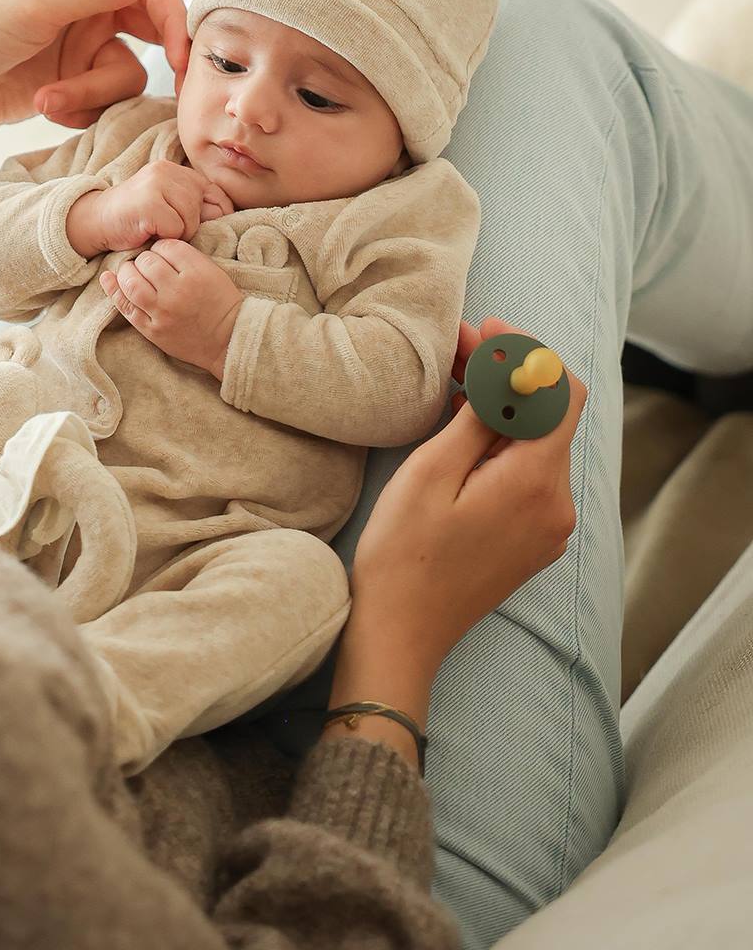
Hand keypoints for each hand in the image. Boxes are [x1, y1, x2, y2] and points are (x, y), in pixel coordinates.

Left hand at [0, 0, 190, 169]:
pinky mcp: (72, 81)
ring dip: (90, 94)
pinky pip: (104, 100)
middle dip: (146, 64)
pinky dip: (80, 109)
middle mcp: (88, 2)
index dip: (172, 21)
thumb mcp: (39, 7)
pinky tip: (45, 107)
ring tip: (48, 101)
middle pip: (149, 33)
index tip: (179, 59)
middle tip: (168, 88)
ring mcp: (81, 44)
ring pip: (125, 75)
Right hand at [76, 161, 233, 254]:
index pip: (215, 191)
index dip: (215, 214)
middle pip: (204, 205)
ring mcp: (156, 184)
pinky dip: (165, 238)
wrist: (95, 222)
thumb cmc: (135, 219)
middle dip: (192, 225)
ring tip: (158, 230)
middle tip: (168, 229)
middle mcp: (166, 170)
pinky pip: (176, 228)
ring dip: (179, 233)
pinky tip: (148, 233)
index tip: (200, 227)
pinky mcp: (149, 202)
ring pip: (192, 217)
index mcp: (174, 169)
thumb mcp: (167, 205)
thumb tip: (227, 213)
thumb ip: (193, 204)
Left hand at [99, 238, 243, 377]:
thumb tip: (156, 245)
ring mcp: (162, 312)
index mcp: (196, 272)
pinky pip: (126, 307)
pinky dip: (114, 290)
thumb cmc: (221, 301)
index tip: (163, 253)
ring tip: (132, 272)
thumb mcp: (212, 271)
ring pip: (131, 282)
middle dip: (144, 258)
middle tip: (149, 264)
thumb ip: (186, 256)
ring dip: (128, 272)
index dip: (161, 247)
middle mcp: (177, 291)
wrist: (227, 340)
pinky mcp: (152, 330)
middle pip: (146, 262)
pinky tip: (108, 278)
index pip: (166, 246)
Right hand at [348, 317, 587, 674]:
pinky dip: (503, 439)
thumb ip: (479, 418)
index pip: (561, 393)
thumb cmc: (403, 554)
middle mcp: (557, 504)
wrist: (401, 633)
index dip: (528, 353)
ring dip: (504, 404)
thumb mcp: (431, 472)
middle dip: (511, 372)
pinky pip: (530, 472)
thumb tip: (509, 371)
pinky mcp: (534, 537)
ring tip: (455, 375)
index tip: (486, 330)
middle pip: (550, 414)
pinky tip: (464, 423)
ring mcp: (550, 525)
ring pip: (538, 441)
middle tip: (459, 343)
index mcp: (535, 483)